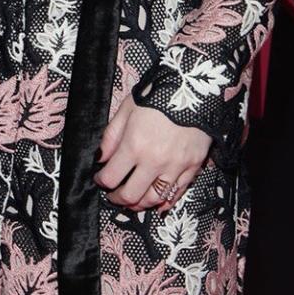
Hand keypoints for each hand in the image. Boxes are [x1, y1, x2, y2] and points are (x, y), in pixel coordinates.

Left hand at [95, 95, 210, 211]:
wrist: (192, 89)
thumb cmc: (156, 96)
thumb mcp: (126, 110)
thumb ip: (111, 137)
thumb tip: (101, 159)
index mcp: (134, 145)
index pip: (111, 177)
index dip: (101, 182)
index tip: (100, 179)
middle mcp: (154, 161)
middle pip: (131, 195)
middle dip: (117, 199)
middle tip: (113, 195)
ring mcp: (175, 167)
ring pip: (154, 199)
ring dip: (140, 205)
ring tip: (132, 202)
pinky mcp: (193, 167)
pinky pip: (177, 193)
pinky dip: (165, 202)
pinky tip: (157, 204)